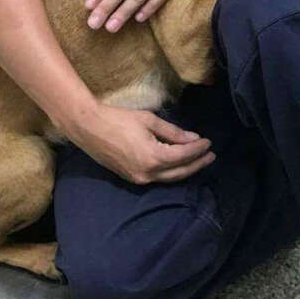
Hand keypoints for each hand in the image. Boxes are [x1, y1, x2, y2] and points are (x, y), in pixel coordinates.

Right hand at [61, 101, 215, 184]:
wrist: (88, 127)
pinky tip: (178, 164)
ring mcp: (138, 179)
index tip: (208, 142)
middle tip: (211, 155)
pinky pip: (157, 178)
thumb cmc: (119, 119)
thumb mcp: (149, 121)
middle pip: (180, 172)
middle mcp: (148, 174)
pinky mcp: (131, 178)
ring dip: (186, 169)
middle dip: (197, 164)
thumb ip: (173, 132)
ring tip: (199, 160)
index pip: (184, 156)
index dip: (198, 149)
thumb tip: (193, 138)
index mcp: (153, 157)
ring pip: (169, 178)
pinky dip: (171, 172)